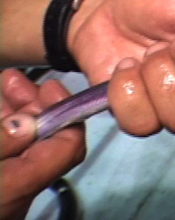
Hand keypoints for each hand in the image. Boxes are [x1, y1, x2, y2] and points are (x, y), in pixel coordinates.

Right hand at [0, 69, 84, 219]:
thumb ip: (0, 140)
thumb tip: (27, 122)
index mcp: (20, 186)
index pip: (68, 146)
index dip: (64, 112)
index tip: (50, 88)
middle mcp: (20, 192)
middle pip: (44, 141)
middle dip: (34, 106)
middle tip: (16, 82)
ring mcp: (8, 192)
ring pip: (22, 145)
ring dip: (14, 113)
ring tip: (4, 85)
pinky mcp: (1, 189)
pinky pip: (8, 155)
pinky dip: (3, 129)